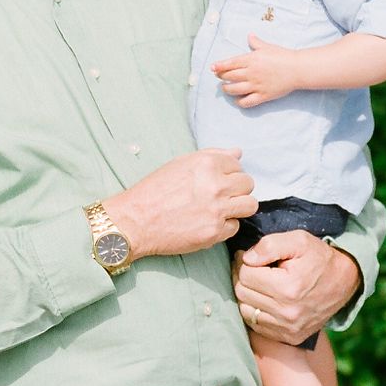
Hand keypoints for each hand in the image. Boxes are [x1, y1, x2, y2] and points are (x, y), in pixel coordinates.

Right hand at [102, 148, 256, 259]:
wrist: (134, 221)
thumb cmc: (154, 191)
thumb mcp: (179, 164)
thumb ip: (212, 156)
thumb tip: (238, 153)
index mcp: (206, 164)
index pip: (237, 164)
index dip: (228, 173)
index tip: (217, 181)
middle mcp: (215, 185)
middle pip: (248, 184)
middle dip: (237, 189)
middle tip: (220, 196)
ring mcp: (216, 210)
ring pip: (250, 205)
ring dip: (238, 207)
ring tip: (221, 209)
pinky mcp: (214, 232)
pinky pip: (235, 227)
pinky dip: (224, 226)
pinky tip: (208, 223)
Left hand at [213, 34, 303, 107]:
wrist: (298, 69)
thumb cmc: (283, 56)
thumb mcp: (268, 47)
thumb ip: (256, 42)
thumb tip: (250, 36)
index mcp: (251, 59)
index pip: (230, 63)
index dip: (219, 66)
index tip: (212, 68)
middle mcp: (251, 73)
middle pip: (229, 77)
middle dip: (222, 77)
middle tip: (220, 77)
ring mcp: (256, 85)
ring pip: (234, 90)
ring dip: (227, 90)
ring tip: (226, 88)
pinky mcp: (263, 96)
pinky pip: (246, 102)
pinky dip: (239, 102)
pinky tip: (238, 100)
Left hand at [233, 230, 361, 345]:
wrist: (344, 281)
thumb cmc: (318, 258)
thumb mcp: (299, 240)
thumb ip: (269, 245)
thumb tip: (245, 259)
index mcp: (288, 288)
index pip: (245, 274)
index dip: (243, 261)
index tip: (248, 256)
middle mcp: (288, 312)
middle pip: (242, 292)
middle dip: (243, 276)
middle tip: (252, 267)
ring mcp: (289, 328)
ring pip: (245, 310)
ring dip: (248, 294)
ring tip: (259, 282)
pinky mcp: (290, 337)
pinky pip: (256, 324)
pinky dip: (256, 310)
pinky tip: (265, 298)